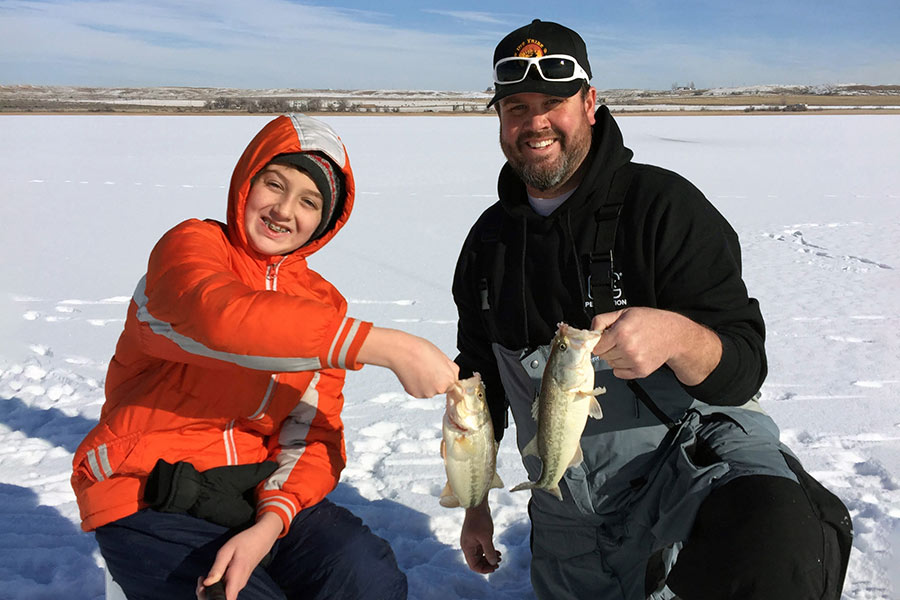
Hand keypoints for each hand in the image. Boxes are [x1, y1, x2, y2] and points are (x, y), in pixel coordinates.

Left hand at [198, 512, 281, 599]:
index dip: (211, 599)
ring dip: (209, 590)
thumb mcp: (227, 551)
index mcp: (236, 578)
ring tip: (204, 577)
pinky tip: (212, 576)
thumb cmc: (244, 542)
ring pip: (222, 596)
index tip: (203, 587)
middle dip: (205, 595)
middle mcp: (239, 585)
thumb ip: (217, 568)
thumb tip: (206, 583)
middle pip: (221, 599)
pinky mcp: (238, 583)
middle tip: (200, 580)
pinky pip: (225, 590)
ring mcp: (239, 585)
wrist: (261, 540)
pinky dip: (215, 586)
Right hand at [358, 327, 458, 397]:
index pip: (452, 383)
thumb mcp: (443, 357)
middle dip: (436, 380)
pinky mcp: (416, 394)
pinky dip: (417, 385)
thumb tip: (453, 377)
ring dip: (426, 383)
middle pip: (441, 388)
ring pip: (430, 390)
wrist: (403, 352)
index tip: (438, 371)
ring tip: (419, 370)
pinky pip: (420, 391)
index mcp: (449, 378)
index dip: (444, 375)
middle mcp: (440, 389)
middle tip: (427, 368)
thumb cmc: (421, 350)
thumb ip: (450, 370)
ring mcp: (427, 393)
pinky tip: (414, 374)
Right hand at [461, 501, 500, 573]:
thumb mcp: (486, 537)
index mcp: (467, 548)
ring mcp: (472, 541)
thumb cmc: (480, 520)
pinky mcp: (477, 537)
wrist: (477, 505)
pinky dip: (489, 551)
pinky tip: (498, 551)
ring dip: (490, 558)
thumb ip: (489, 551)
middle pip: (477, 561)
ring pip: (481, 555)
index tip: (494, 568)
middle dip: (488, 564)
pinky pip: (483, 548)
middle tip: (498, 563)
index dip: (483, 569)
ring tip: (500, 557)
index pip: (473, 565)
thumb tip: (493, 563)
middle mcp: (468, 546)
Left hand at [591, 307, 720, 384]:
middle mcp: (627, 348)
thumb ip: (602, 320)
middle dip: (607, 348)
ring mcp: (634, 361)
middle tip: (619, 339)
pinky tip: (632, 355)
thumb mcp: (624, 312)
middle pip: (602, 356)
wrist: (673, 335)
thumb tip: (589, 332)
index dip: (597, 341)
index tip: (602, 339)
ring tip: (629, 346)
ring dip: (615, 357)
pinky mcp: (640, 371)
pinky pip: (619, 373)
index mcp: (621, 332)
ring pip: (610, 364)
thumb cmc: (650, 322)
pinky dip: (622, 366)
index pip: (595, 345)